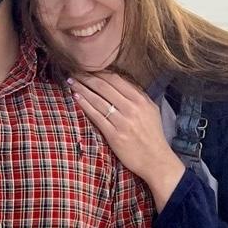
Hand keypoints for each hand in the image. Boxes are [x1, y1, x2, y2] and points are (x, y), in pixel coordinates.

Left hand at [68, 71, 184, 211]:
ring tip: (71, 82)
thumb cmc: (152, 134)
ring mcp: (122, 122)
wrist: (156, 161)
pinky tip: (76, 97)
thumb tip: (120, 81)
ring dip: (82, 89)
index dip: (99, 71)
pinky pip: (96, 116)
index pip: (116, 79)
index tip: (87, 67)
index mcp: (141, 100)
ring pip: (98, 100)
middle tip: (74, 71)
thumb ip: (138, 94)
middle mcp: (132, 108)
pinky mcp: (114, 135)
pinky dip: (85, 105)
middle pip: (104, 87)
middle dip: (86, 77)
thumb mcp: (151, 110)